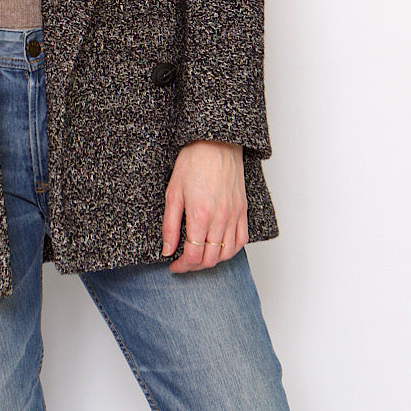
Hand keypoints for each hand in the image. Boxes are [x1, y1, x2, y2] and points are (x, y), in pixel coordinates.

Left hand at [161, 141, 247, 272]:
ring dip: (212, 261)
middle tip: (183, 263)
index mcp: (200, 216)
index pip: (193, 256)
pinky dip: (230, 251)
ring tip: (199, 257)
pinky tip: (219, 248)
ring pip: (227, 254)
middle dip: (194, 267)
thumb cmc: (193, 162)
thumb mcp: (173, 194)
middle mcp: (220, 219)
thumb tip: (167, 250)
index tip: (173, 265)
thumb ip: (170, 226)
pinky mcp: (242, 210)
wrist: (216, 143)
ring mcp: (234, 215)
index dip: (182, 266)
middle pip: (210, 259)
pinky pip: (242, 240)